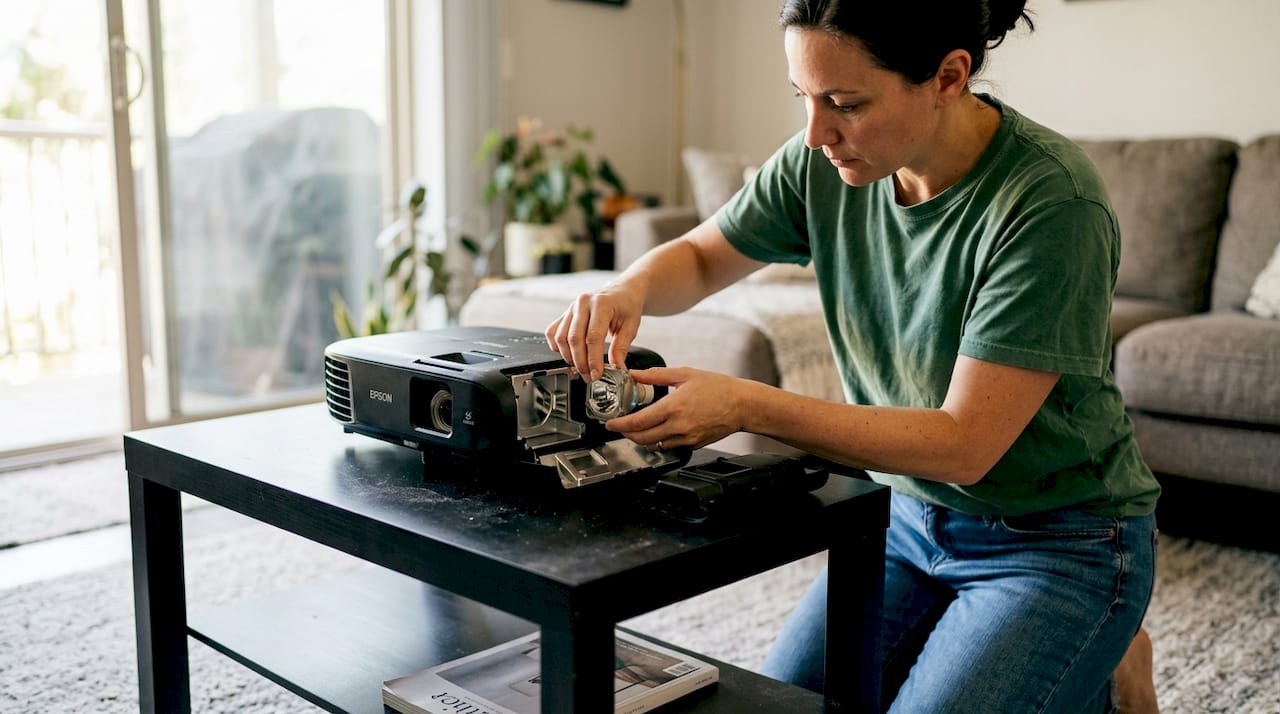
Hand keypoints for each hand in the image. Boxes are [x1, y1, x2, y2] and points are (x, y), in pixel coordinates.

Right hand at [545, 283, 643, 381]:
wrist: (621, 292)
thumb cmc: (626, 306)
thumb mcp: (631, 327)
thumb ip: (621, 348)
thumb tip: (617, 368)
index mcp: (601, 304)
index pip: (593, 337)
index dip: (593, 360)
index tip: (596, 374)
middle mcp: (582, 303)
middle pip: (574, 339)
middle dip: (580, 362)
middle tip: (588, 376)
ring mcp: (571, 308)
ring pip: (561, 337)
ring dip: (569, 357)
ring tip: (581, 368)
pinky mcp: (564, 313)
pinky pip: (553, 332)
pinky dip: (557, 347)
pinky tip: (569, 354)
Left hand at [604, 367, 752, 450]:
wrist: (742, 405)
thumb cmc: (718, 388)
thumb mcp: (685, 374)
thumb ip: (656, 375)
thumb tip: (635, 374)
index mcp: (674, 407)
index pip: (638, 421)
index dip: (620, 425)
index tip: (610, 424)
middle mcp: (678, 426)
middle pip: (642, 438)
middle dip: (627, 434)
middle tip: (620, 427)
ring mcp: (686, 438)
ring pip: (654, 445)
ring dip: (642, 439)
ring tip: (637, 428)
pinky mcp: (693, 444)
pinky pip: (669, 446)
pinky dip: (658, 441)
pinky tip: (658, 431)